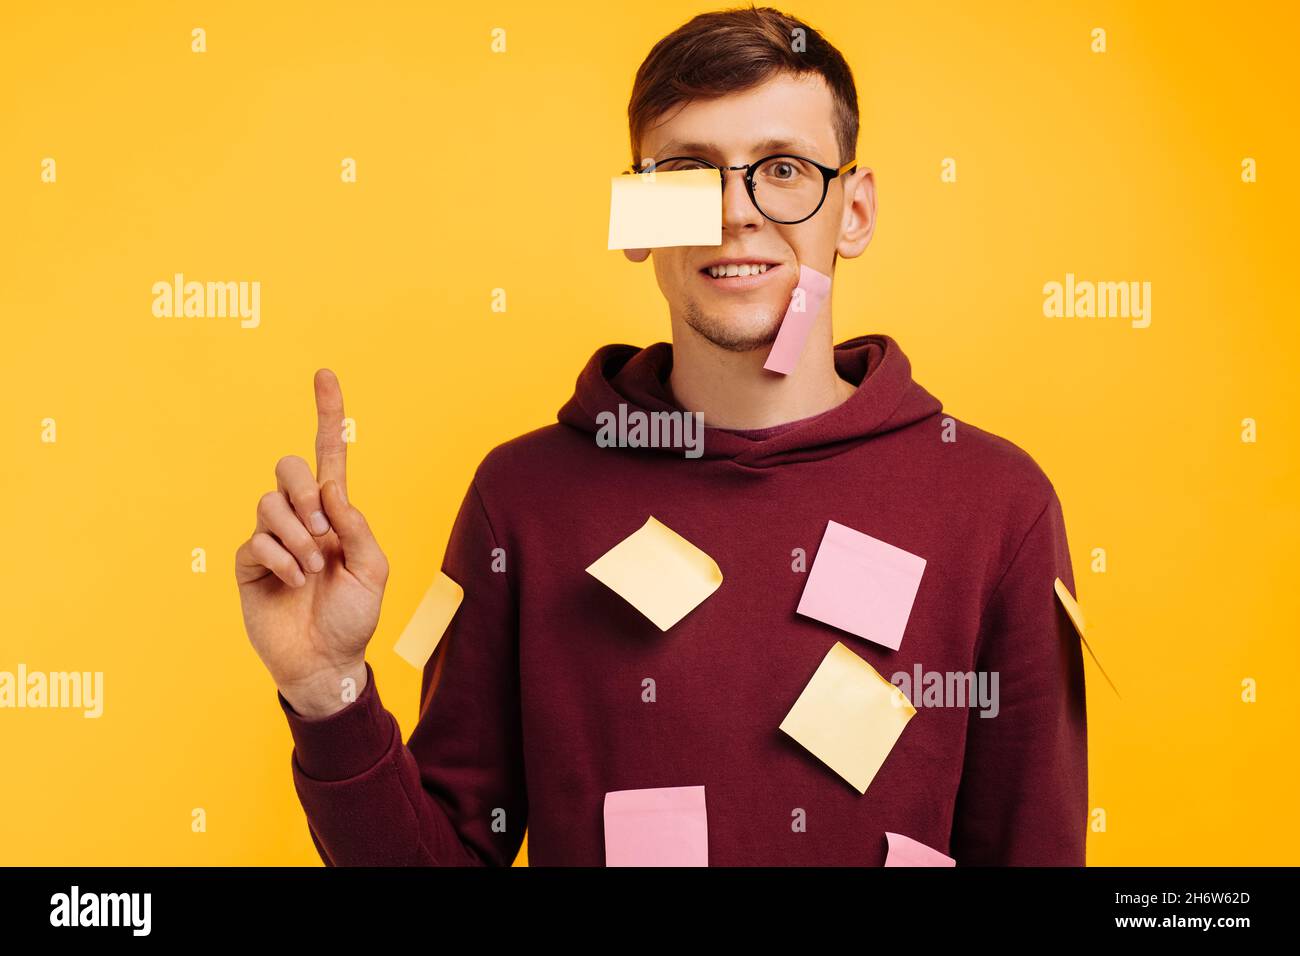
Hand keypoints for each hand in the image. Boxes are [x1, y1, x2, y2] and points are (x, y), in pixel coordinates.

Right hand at [235, 369, 389, 716]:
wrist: (327, 662)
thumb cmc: (355, 617)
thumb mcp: (373, 570)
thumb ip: (356, 526)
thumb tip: (330, 493)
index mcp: (335, 514)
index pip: (329, 454)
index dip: (328, 414)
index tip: (325, 374)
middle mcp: (301, 518)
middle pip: (289, 468)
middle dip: (304, 494)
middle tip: (322, 534)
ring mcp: (272, 539)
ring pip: (270, 504)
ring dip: (296, 537)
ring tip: (312, 571)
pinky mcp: (249, 564)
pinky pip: (256, 540)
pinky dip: (282, 560)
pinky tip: (294, 584)